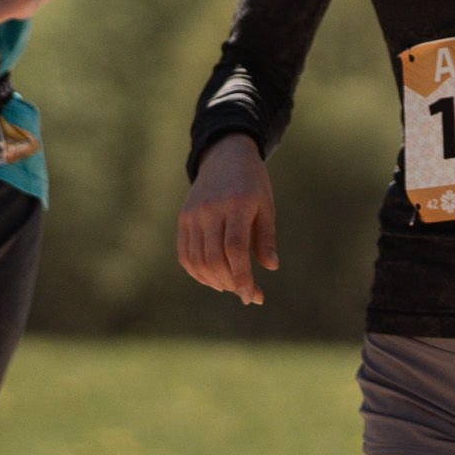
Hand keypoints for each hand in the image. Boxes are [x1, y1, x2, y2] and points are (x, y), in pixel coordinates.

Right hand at [176, 134, 276, 303]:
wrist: (224, 157)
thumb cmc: (252, 185)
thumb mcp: (266, 206)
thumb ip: (266, 237)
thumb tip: (271, 267)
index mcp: (236, 204)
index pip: (235, 248)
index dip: (242, 276)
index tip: (253, 297)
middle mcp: (210, 209)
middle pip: (214, 257)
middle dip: (231, 283)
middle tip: (247, 294)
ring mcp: (193, 215)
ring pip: (197, 260)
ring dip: (215, 281)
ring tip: (232, 287)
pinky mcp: (183, 219)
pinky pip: (184, 255)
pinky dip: (197, 273)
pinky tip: (214, 280)